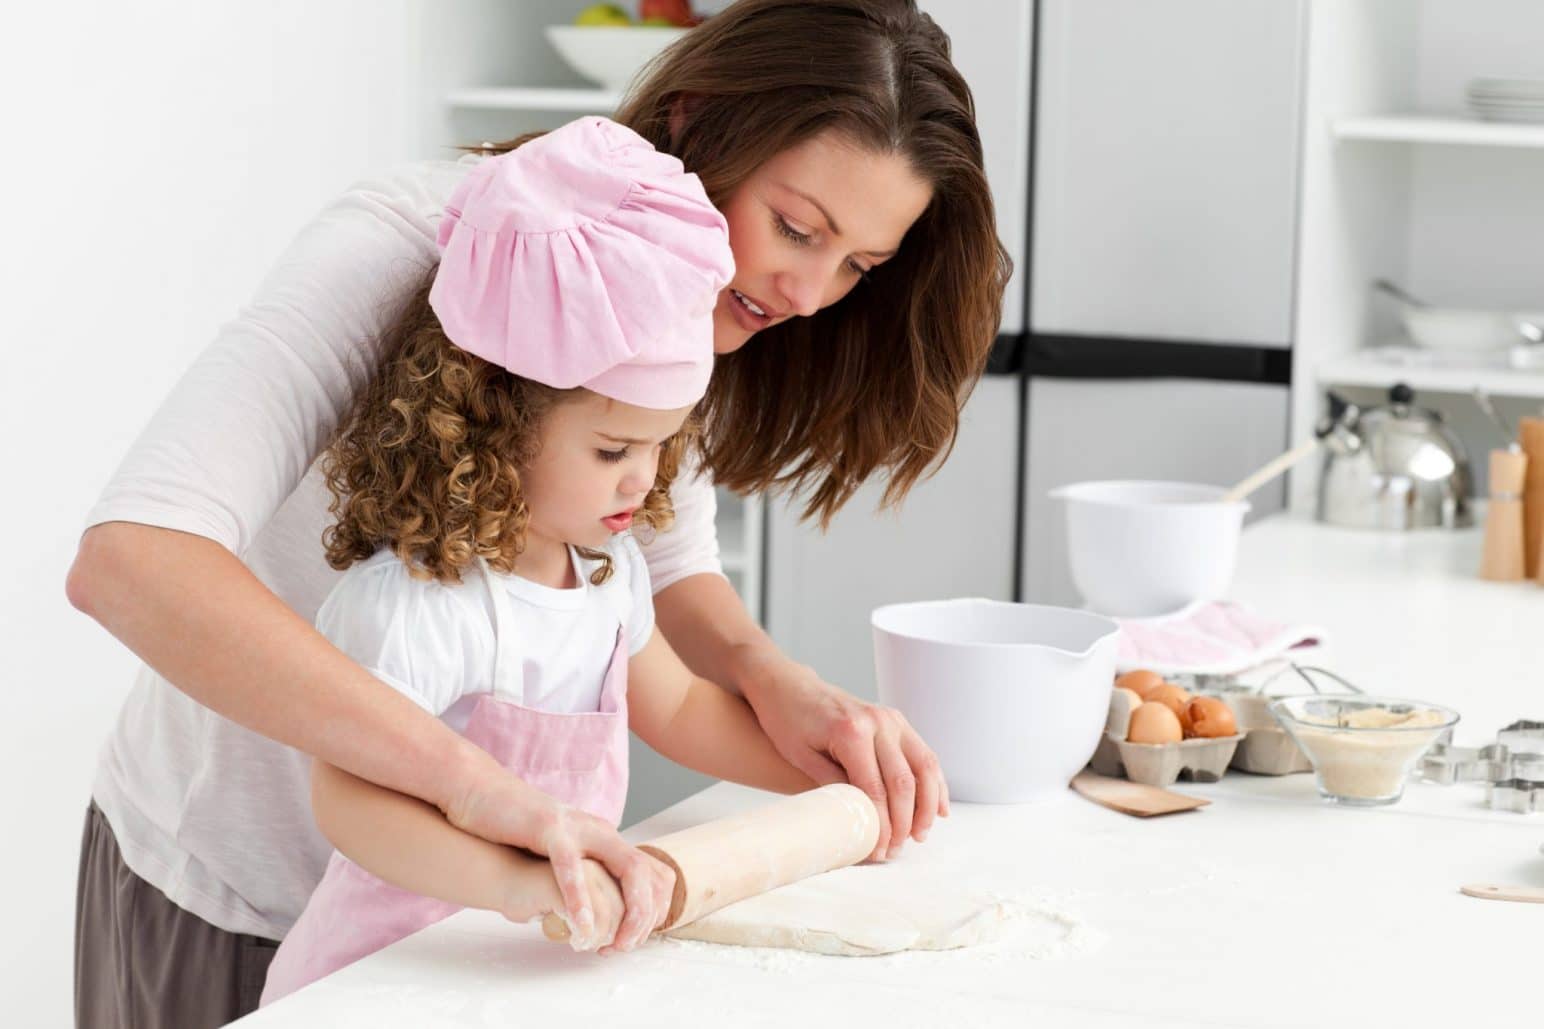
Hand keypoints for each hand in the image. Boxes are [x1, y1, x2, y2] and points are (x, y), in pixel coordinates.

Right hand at [446, 763, 673, 950]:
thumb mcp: (561, 858)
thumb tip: (592, 921)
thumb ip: (581, 880)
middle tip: (625, 947)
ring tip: (614, 943)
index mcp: (605, 839)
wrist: (481, 795)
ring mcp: (578, 828)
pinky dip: (580, 899)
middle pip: (646, 873)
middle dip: (644, 916)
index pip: (652, 872)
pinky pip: (572, 867)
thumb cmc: (515, 834)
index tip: (635, 939)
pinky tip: (582, 925)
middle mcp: (600, 831)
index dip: (653, 909)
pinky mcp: (549, 828)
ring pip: (626, 867)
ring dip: (627, 911)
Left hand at [736, 650, 948, 860]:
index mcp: (852, 732)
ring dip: (927, 805)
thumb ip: (834, 786)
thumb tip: (860, 823)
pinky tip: (938, 808)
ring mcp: (892, 718)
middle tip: (895, 850)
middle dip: (904, 822)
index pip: (875, 790)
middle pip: (904, 782)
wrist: (789, 686)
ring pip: (925, 767)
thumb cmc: (788, 721)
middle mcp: (878, 722)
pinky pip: (924, 755)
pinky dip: (935, 783)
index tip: (878, 851)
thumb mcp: (801, 758)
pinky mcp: (897, 720)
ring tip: (919, 835)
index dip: (881, 825)